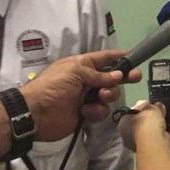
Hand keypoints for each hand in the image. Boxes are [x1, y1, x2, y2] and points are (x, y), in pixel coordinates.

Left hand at [20, 49, 141, 141]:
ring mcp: (87, 97)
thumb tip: (119, 75)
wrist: (34, 114)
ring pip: (110, 94)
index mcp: (83, 65)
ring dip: (108, 94)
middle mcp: (87, 80)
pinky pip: (101, 111)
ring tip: (100, 96)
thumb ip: (99, 75)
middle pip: (113, 77)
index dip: (118, 56)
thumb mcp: (75, 72)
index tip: (133, 56)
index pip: (104, 58)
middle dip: (124, 76)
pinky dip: (96, 111)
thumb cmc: (53, 86)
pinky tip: (85, 112)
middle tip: (135, 77)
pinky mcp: (87, 114)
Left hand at [117, 100, 169, 151]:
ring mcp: (143, 140)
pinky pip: (163, 131)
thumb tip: (159, 106)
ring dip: (165, 118)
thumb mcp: (150, 109)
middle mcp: (131, 133)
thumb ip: (155, 106)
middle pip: (145, 120)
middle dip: (156, 113)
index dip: (143, 105)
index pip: (133, 111)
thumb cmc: (146, 123)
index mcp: (124, 123)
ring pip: (155, 126)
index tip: (152, 101)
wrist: (153, 142)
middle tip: (163, 106)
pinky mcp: (155, 144)